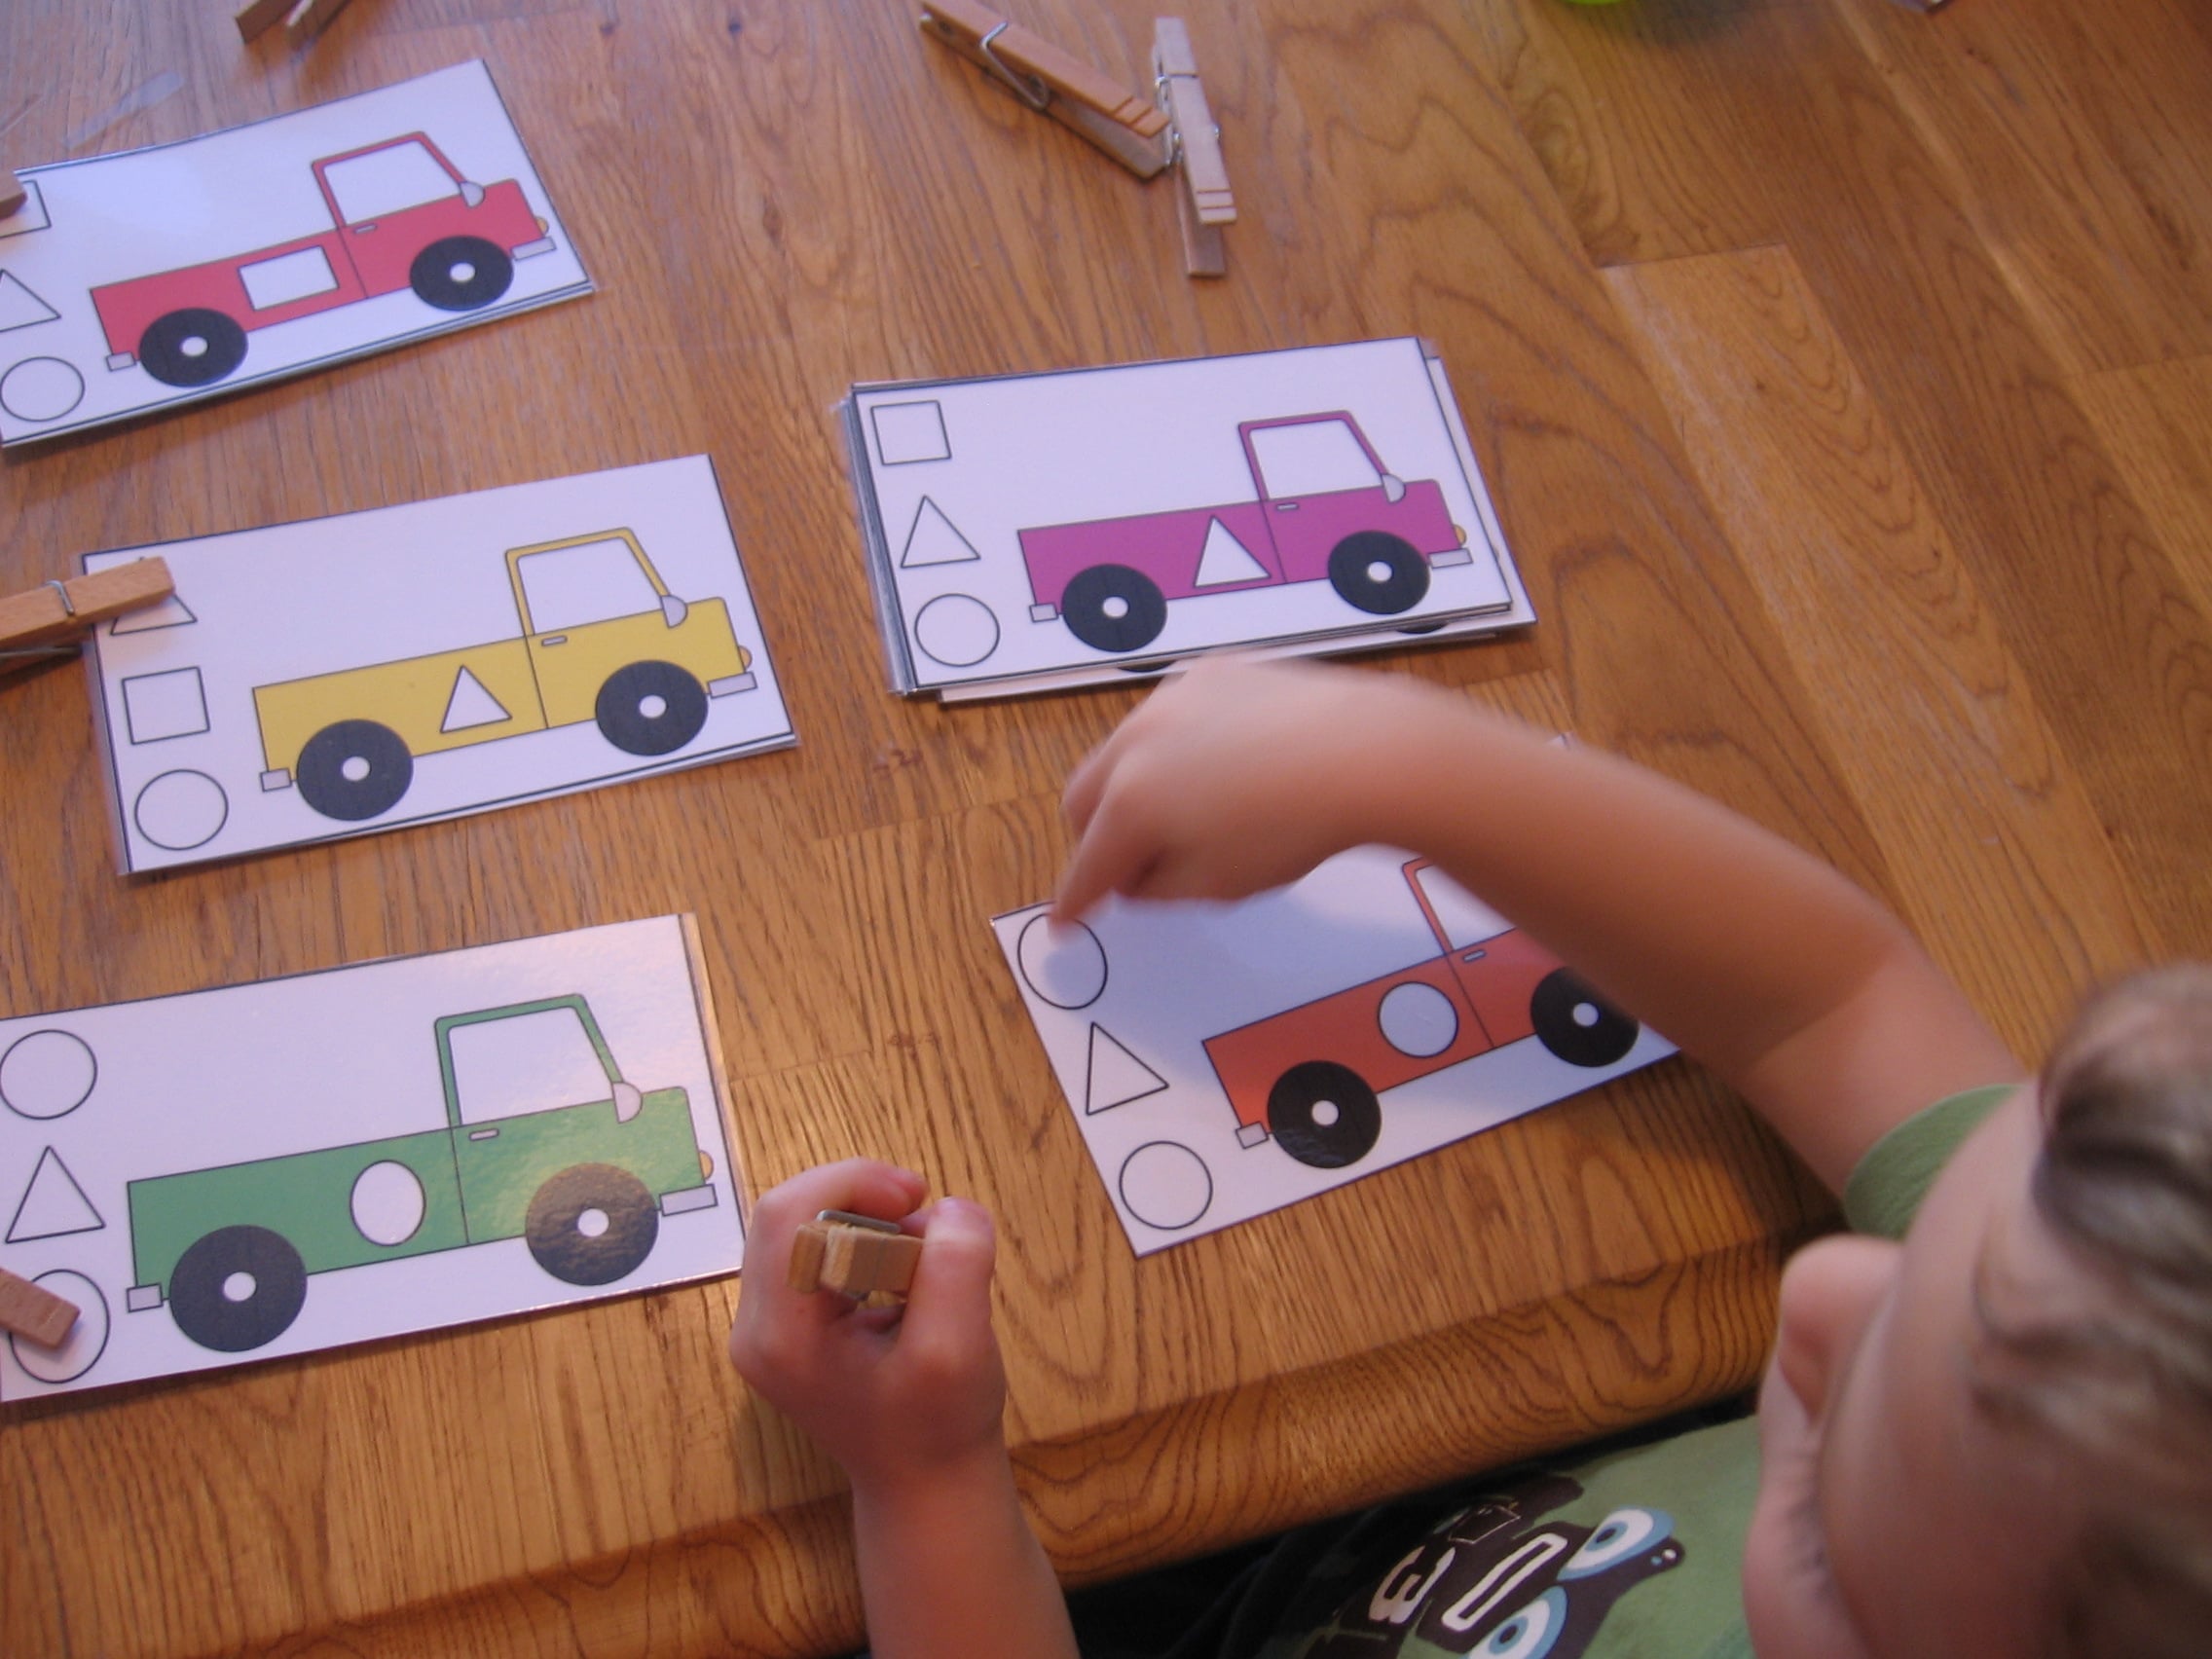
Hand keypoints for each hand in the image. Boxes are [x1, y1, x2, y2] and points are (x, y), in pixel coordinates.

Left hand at [728, 1160, 1007, 1496]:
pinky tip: (905, 1276)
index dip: (850, 1182)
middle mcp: (757, 1329)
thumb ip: (954, 1268)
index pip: (786, 1214)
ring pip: (802, 1228)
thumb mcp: (958, 1349)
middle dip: (859, 1197)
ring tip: (921, 1254)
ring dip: (866, 1220)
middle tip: (920, 1213)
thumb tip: (948, 1210)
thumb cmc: (940, 1428)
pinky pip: (816, 1253)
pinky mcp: (791, 1327)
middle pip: (787, 1214)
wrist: (926, 1485)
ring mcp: (769, 1329)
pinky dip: (865, 1243)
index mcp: (779, 1336)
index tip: (916, 1198)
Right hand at [1052, 657, 1452, 919]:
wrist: (1362, 751)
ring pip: (1123, 751)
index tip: (1064, 922)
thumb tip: (1134, 877)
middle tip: (1131, 865)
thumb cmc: (1290, 830)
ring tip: (1186, 813)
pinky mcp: (1211, 672)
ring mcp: (1170, 699)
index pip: (1086, 865)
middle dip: (1095, 836)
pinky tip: (1226, 765)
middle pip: (1083, 798)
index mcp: (1129, 804)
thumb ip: (1156, 889)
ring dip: (1133, 787)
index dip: (1074, 900)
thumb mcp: (1217, 886)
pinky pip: (1171, 717)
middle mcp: (1134, 743)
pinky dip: (1176, 747)